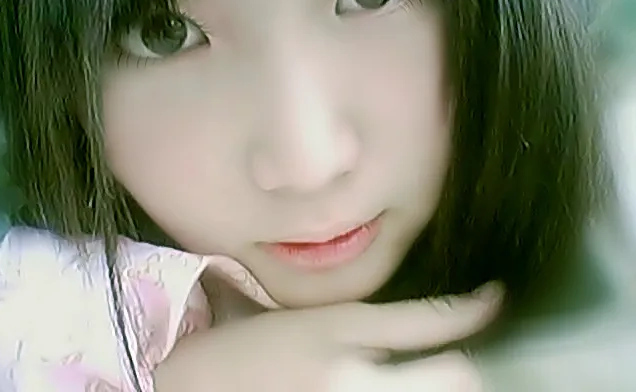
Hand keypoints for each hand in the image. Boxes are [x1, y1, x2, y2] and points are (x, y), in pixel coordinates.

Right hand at [154, 282, 502, 391]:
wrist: (186, 388)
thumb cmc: (245, 349)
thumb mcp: (308, 320)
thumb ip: (365, 318)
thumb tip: (418, 315)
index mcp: (344, 335)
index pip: (435, 322)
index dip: (476, 310)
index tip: (495, 299)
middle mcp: (356, 380)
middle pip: (457, 378)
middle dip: (465, 366)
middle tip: (454, 358)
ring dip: (442, 385)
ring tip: (428, 375)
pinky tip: (398, 388)